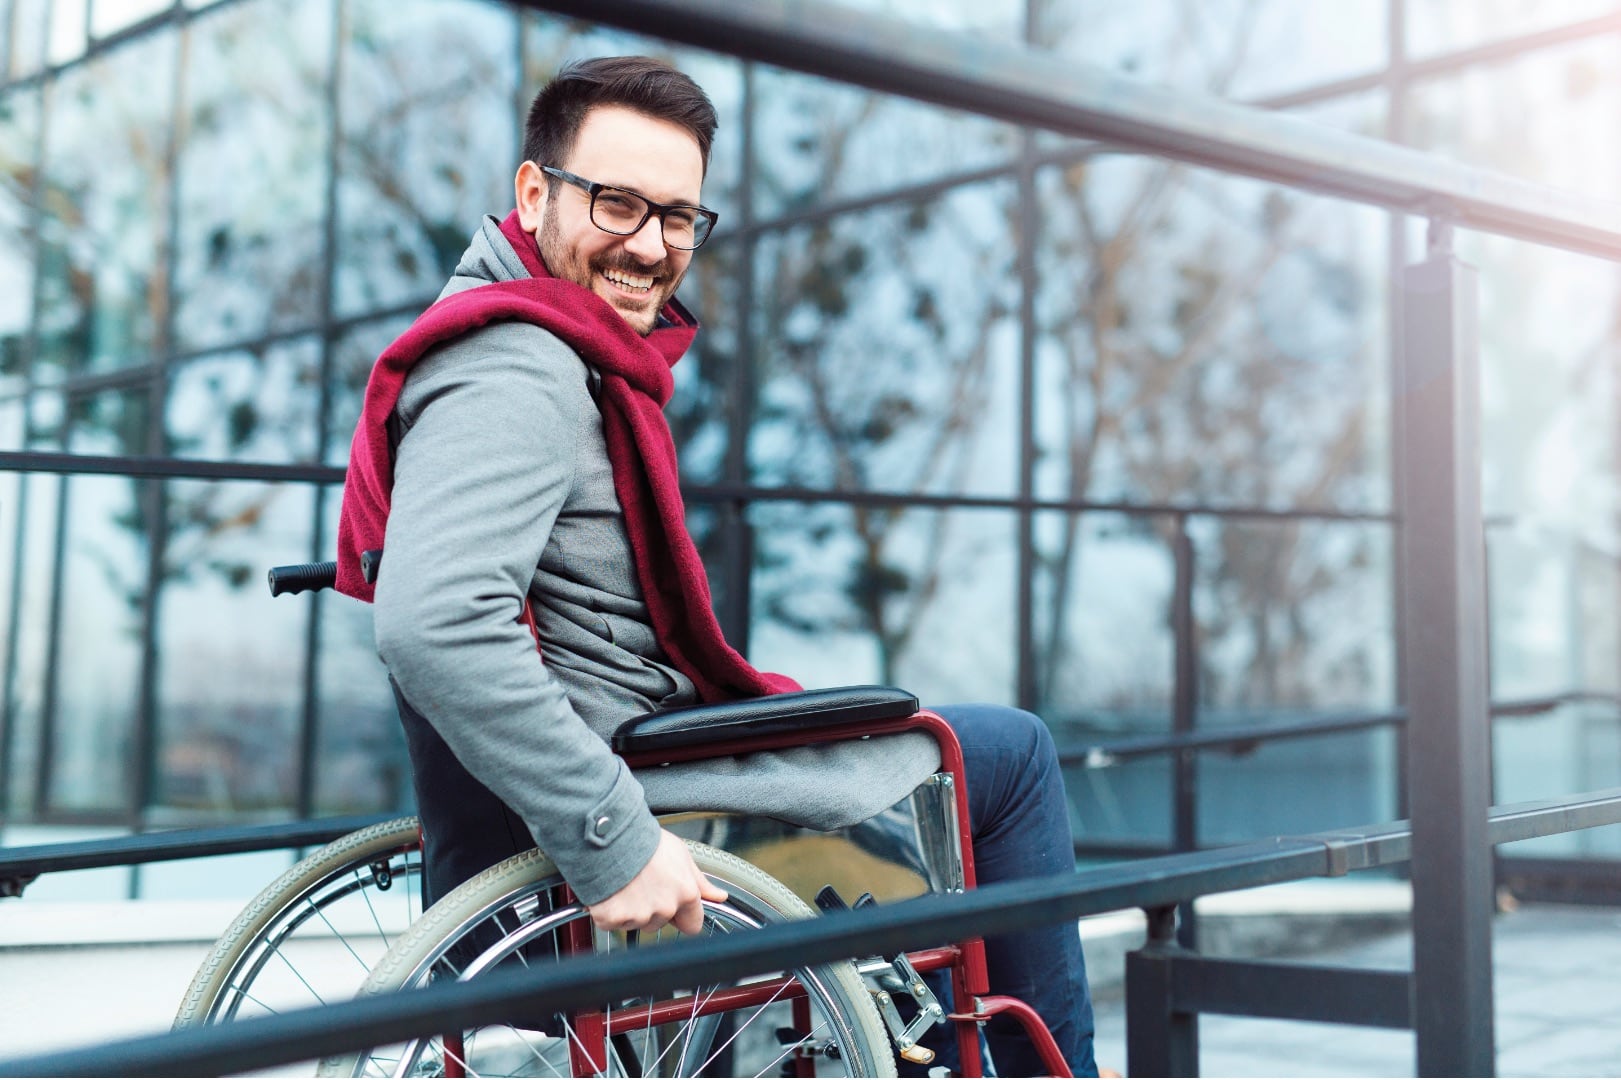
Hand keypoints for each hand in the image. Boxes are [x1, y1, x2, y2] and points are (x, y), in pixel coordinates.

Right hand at [588, 829, 727, 935]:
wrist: (610, 834)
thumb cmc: (644, 840)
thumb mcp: (681, 854)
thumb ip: (700, 882)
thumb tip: (718, 896)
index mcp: (685, 894)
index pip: (692, 925)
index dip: (683, 916)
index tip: (673, 907)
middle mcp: (664, 908)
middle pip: (660, 923)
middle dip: (652, 909)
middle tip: (642, 884)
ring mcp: (638, 915)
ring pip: (636, 923)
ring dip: (629, 910)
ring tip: (625, 883)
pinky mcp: (612, 918)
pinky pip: (611, 922)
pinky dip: (608, 910)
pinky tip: (610, 890)